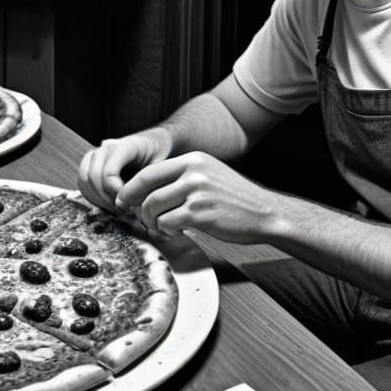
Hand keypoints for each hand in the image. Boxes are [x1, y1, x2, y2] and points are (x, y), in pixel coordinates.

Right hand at [77, 130, 171, 212]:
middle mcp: (107, 147)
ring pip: (85, 179)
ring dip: (97, 199)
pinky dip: (91, 195)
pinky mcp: (90, 162)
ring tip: (114, 209)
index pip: (109, 172)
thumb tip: (134, 204)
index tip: (128, 204)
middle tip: (121, 210)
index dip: (116, 193)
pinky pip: (82, 181)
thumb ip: (146, 183)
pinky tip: (105, 204)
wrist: (152, 144)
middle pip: (94, 176)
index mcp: (125, 146)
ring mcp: (96, 153)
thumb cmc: (158, 156)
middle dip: (106, 198)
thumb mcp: (159, 168)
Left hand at [114, 152, 278, 242]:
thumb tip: (148, 191)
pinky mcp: (201, 213)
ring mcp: (197, 191)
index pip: (150, 171)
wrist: (265, 213)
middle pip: (146, 189)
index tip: (124, 200)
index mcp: (193, 160)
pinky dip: (167, 230)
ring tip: (164, 227)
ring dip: (153, 222)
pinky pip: (168, 223)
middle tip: (139, 218)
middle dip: (136, 207)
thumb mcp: (208, 175)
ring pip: (154, 207)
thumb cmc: (235, 199)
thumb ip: (181, 178)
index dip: (131, 188)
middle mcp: (193, 171)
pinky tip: (178, 231)